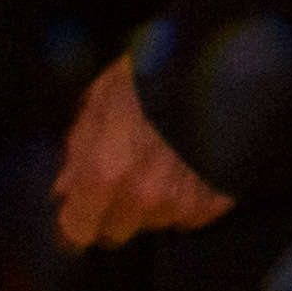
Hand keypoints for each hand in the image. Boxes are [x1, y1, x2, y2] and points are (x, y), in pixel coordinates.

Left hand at [53, 57, 232, 247]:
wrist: (226, 58)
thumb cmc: (156, 72)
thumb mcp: (103, 99)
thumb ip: (80, 149)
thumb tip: (65, 190)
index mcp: (106, 171)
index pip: (77, 231)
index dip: (76, 220)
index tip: (80, 213)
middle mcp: (144, 195)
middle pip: (116, 232)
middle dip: (115, 209)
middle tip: (128, 173)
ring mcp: (184, 201)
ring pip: (155, 222)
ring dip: (155, 202)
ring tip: (167, 159)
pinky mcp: (218, 198)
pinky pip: (193, 216)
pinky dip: (190, 197)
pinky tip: (193, 164)